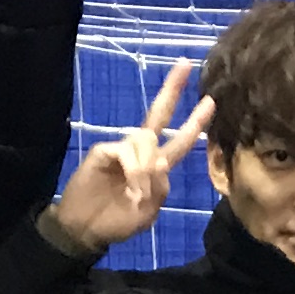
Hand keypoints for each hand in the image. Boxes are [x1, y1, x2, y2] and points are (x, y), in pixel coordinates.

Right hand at [42, 61, 209, 258]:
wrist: (84, 230)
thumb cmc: (116, 222)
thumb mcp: (147, 213)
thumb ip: (159, 189)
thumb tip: (160, 163)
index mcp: (155, 166)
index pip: (178, 140)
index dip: (194, 123)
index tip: (210, 101)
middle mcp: (140, 152)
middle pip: (159, 116)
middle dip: (172, 91)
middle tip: (185, 64)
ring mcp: (121, 149)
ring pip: (145, 141)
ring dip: (146, 168)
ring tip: (137, 193)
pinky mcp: (103, 151)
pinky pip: (126, 151)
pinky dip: (133, 170)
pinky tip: (130, 188)